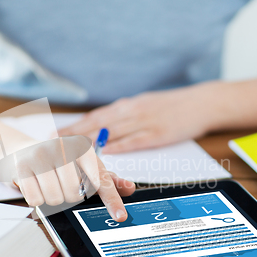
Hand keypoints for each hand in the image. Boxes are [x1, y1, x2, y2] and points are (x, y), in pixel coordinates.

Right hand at [12, 137, 134, 221]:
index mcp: (83, 149)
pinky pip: (35, 199)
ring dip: (53, 198)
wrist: (25, 150)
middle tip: (63, 185)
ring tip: (49, 183)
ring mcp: (41, 156)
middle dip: (69, 197)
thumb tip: (129, 188)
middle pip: (75, 195)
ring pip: (55, 199)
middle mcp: (63, 149)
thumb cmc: (61, 161)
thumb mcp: (86, 166)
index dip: (112, 201)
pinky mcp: (22, 166)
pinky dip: (37, 198)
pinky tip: (36, 184)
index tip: (120, 216)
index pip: (101, 181)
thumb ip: (107, 180)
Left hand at [58, 82, 227, 152]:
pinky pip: (135, 141)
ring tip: (72, 151)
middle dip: (74, 134)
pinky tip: (106, 153)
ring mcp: (145, 122)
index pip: (96, 116)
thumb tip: (104, 124)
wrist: (202, 102)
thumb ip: (124, 114)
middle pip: (98, 124)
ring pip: (112, 133)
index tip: (57, 133)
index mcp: (128, 105)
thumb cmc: (172, 106)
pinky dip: (119, 147)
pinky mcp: (158, 134)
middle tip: (54, 143)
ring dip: (91, 142)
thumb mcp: (145, 104)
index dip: (75, 126)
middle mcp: (132, 111)